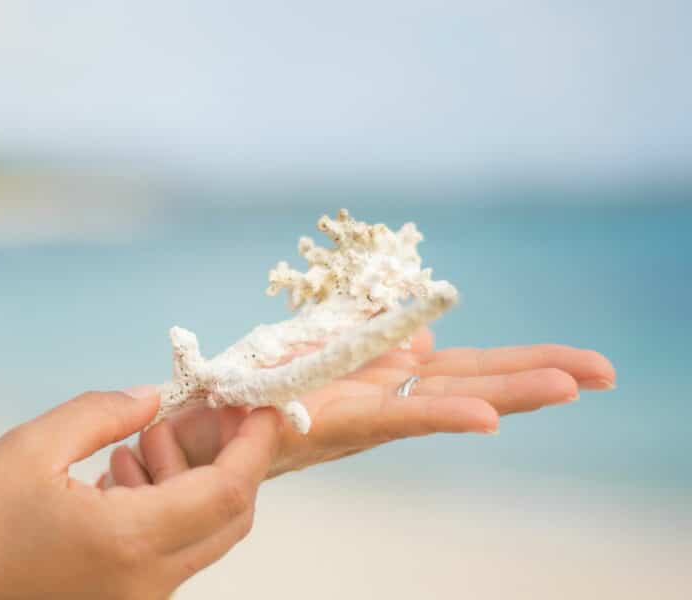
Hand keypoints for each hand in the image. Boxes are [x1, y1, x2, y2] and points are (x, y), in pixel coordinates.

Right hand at [0, 390, 280, 599]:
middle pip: (229, 519)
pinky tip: (120, 476)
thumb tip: (153, 397)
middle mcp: (145, 582)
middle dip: (234, 460)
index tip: (261, 406)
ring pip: (201, 537)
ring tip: (141, 442)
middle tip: (213, 415)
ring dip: (190, 482)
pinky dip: (165, 510)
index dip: (254, 444)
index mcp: (128, 541)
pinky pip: (169, 555)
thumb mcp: (30, 448)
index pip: (226, 490)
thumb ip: (102, 413)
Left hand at [106, 331, 615, 484]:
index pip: (457, 369)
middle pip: (469, 381)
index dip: (513, 364)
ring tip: (576, 384)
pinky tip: (488, 418)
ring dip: (510, 389)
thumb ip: (369, 345)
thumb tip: (422, 342)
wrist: (186, 421)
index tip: (572, 364)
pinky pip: (391, 417)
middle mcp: (379, 399)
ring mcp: (361, 409)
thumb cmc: (247, 388)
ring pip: (445, 397)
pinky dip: (439, 416)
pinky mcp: (329, 418)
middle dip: (534, 374)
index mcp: (376, 380)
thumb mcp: (316, 352)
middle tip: (605, 371)